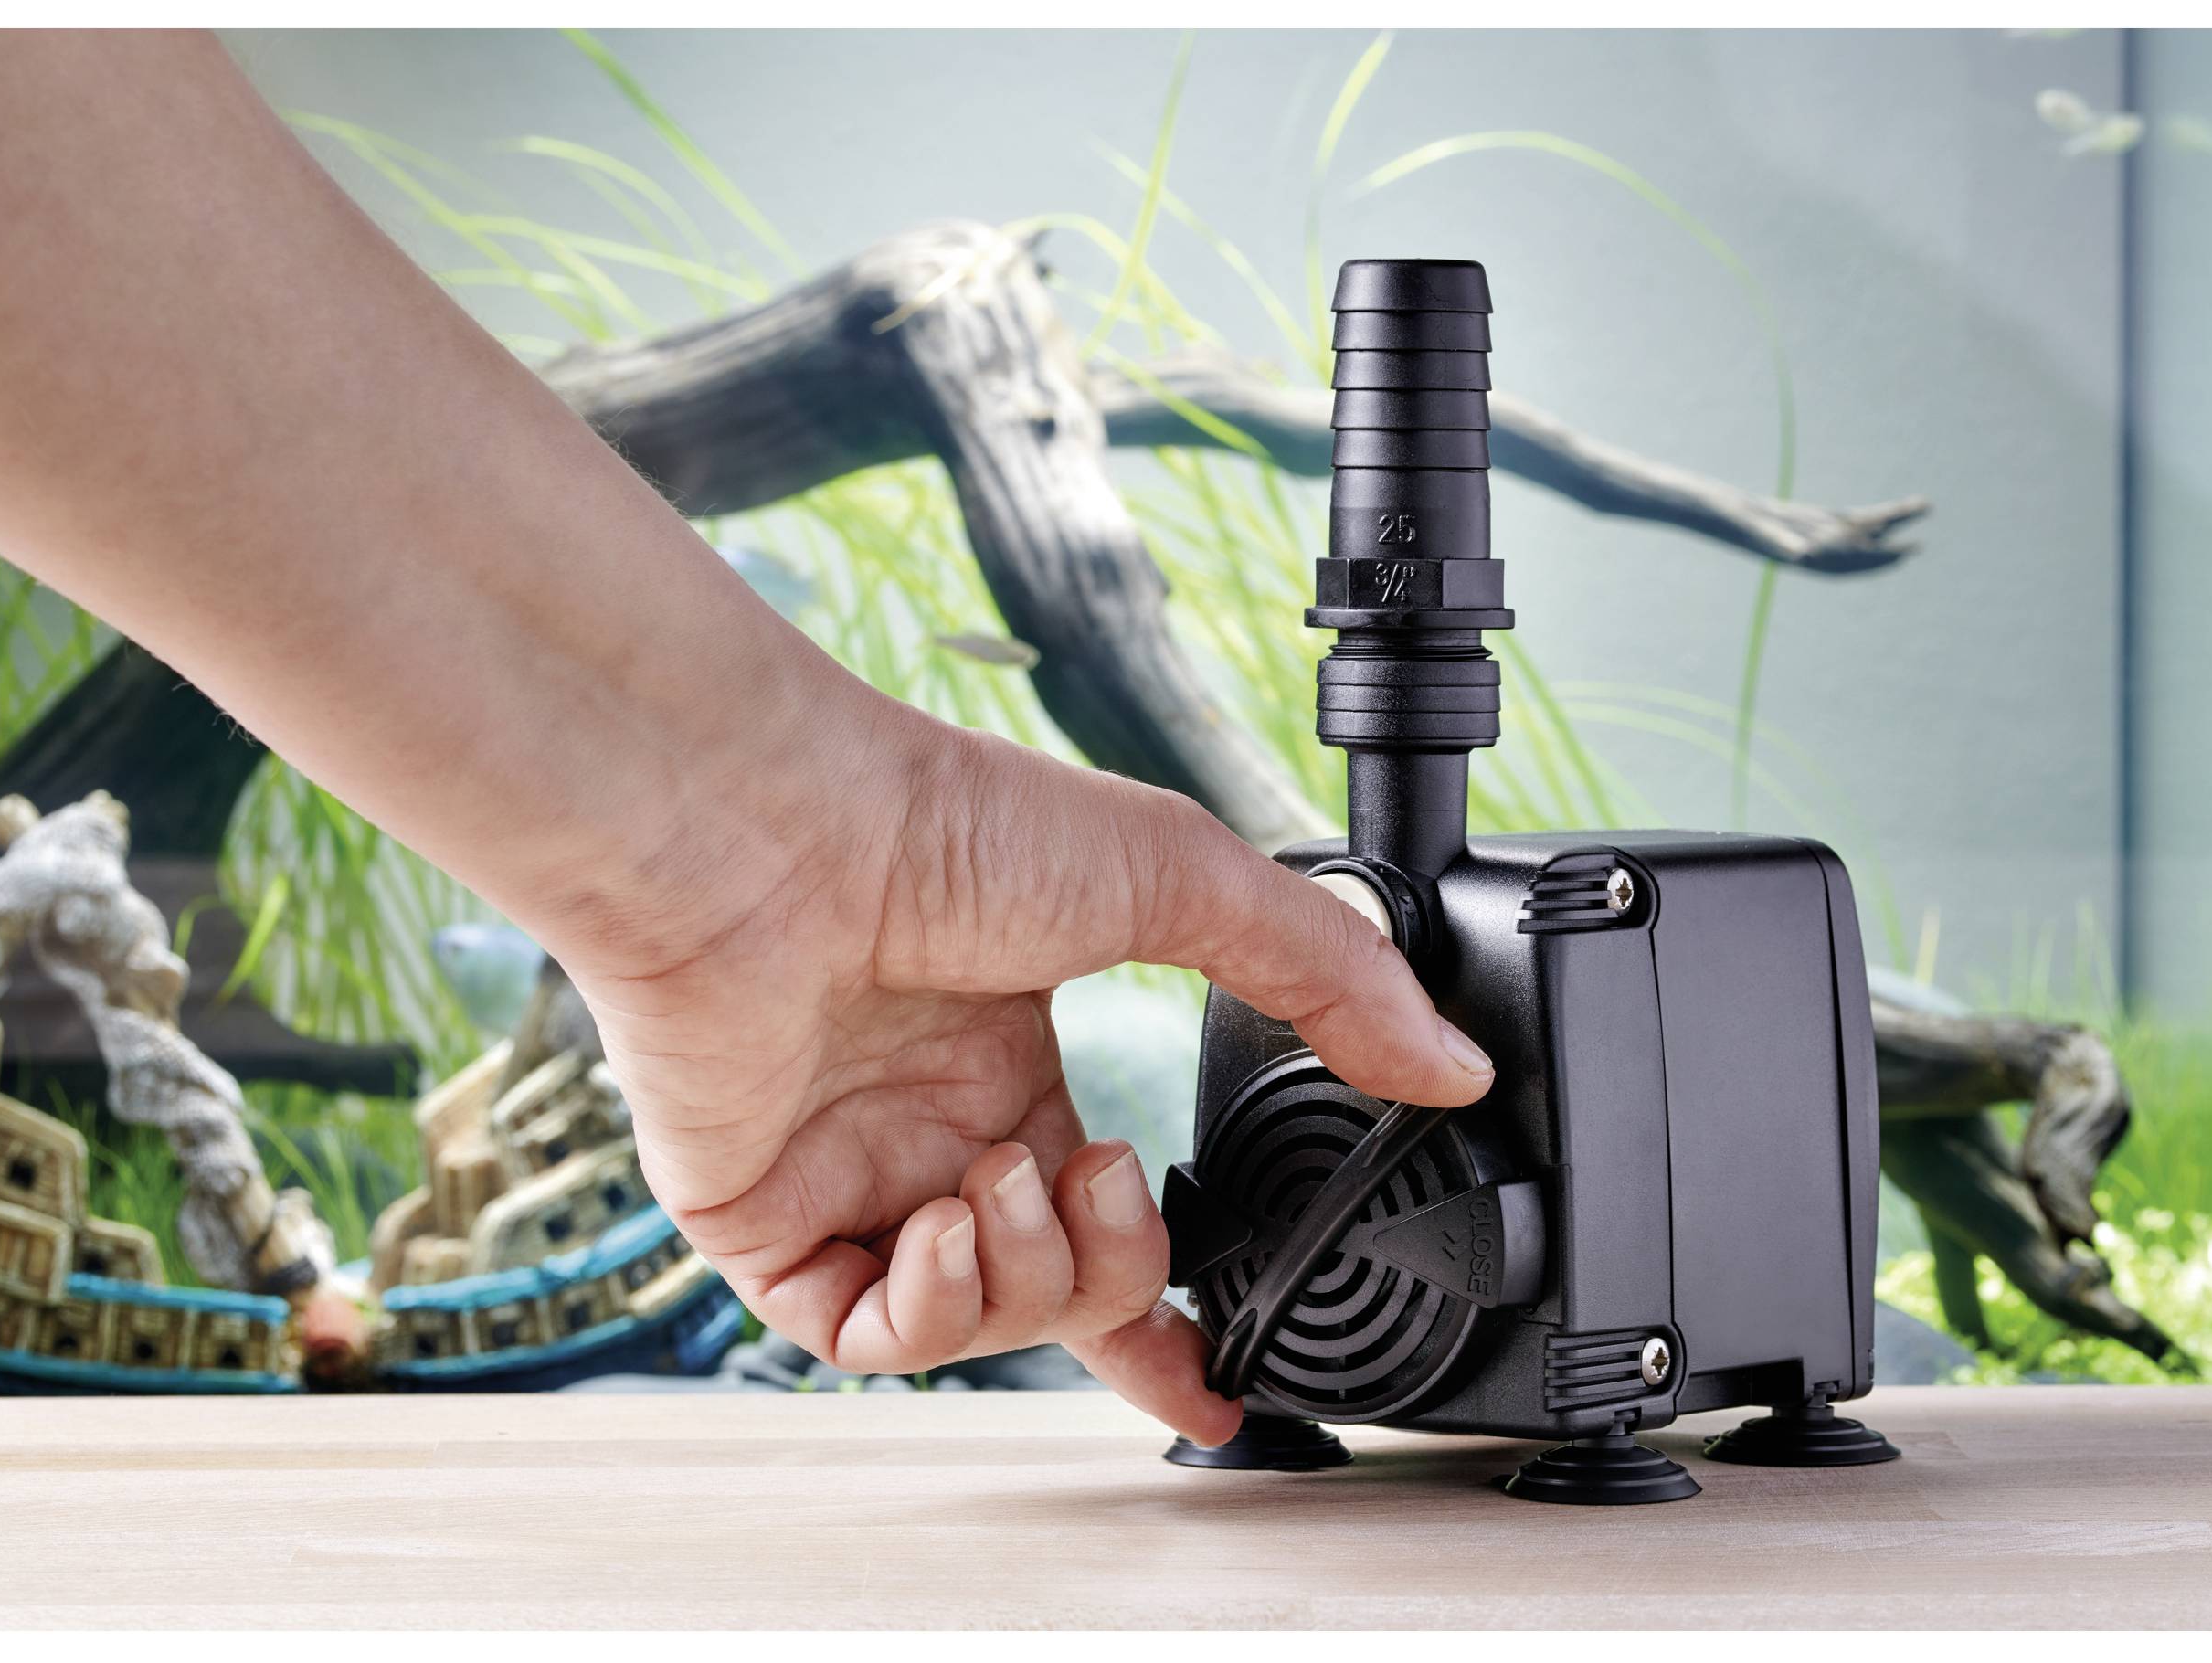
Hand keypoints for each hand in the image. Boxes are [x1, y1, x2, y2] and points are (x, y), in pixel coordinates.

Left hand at [554, 697, 1495, 1441]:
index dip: (1165, 1321)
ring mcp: (846, 1181)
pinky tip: (949, 1218)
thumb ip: (1326, 979)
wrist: (776, 831)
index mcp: (1014, 1065)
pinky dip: (935, 1306)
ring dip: (1029, 1269)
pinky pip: (864, 1340)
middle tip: (1105, 1174)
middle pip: (1061, 1289)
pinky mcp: (761, 1226)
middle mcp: (930, 1131)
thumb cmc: (946, 824)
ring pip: (975, 1324)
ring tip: (1011, 1170)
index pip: (1103, 1230)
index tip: (1216, 1388)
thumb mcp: (1186, 883)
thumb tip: (1450, 1063)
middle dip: (1118, 1268)